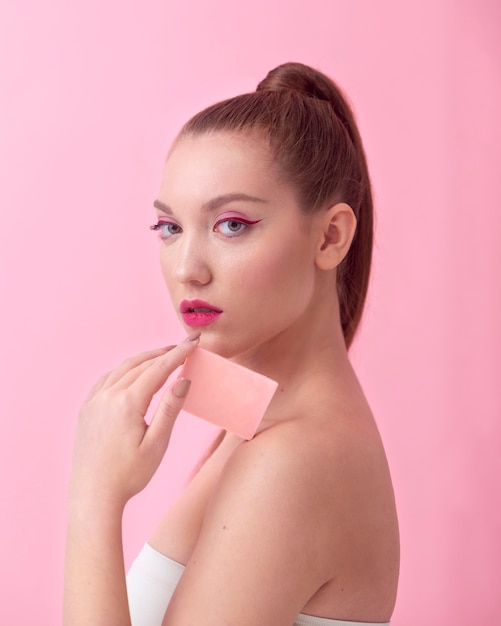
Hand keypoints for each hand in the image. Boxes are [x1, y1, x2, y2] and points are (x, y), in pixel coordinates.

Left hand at [68, 335, 198, 509]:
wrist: (92, 495)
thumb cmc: (129, 475)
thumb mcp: (157, 443)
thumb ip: (170, 408)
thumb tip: (184, 379)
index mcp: (128, 403)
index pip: (159, 369)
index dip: (178, 353)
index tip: (193, 342)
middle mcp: (108, 395)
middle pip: (140, 363)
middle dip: (163, 352)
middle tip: (183, 346)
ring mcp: (94, 401)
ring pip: (122, 368)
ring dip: (144, 359)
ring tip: (162, 356)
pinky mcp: (86, 409)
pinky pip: (106, 379)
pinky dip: (124, 370)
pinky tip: (132, 372)